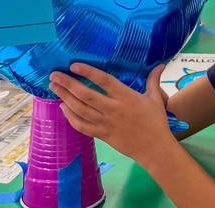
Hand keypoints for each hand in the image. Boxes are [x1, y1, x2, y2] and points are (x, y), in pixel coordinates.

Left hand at [50, 63, 170, 163]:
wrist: (155, 149)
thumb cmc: (156, 122)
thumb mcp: (155, 98)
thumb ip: (153, 80)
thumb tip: (160, 64)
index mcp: (127, 97)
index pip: (104, 81)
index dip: (89, 72)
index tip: (74, 65)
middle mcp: (114, 109)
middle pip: (86, 95)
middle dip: (67, 84)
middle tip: (54, 75)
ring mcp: (106, 123)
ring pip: (81, 110)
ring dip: (65, 97)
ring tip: (54, 87)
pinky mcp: (102, 135)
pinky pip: (82, 126)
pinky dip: (70, 117)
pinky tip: (63, 108)